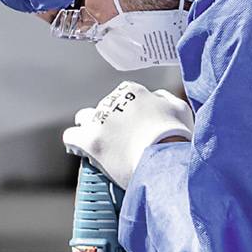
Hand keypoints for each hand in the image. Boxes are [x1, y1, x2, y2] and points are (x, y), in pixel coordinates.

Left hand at [63, 82, 190, 187]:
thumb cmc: (177, 135)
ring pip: (84, 119)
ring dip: (90, 128)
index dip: (129, 112)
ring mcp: (98, 121)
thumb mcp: (179, 108)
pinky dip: (76, 143)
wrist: (165, 160)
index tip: (134, 126)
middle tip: (122, 139)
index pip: (123, 96)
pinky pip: (71, 137)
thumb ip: (163, 99)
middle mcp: (111, 101)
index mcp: (132, 91)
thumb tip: (154, 98)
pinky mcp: (90, 141)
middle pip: (104, 108)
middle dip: (111, 121)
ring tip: (100, 144)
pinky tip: (83, 150)